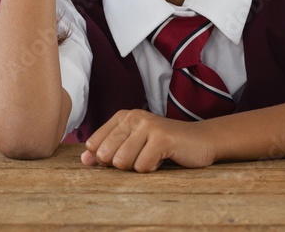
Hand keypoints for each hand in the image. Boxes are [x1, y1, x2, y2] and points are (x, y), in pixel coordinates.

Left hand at [80, 109, 216, 171]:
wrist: (200, 141)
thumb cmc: (164, 145)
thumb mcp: (132, 145)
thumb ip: (107, 150)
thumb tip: (84, 160)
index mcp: (123, 116)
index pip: (94, 145)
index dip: (106, 158)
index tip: (127, 153)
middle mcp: (133, 116)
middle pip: (106, 155)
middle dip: (123, 164)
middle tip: (142, 155)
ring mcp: (148, 125)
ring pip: (122, 162)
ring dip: (139, 166)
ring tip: (153, 156)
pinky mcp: (161, 137)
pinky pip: (142, 166)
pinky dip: (153, 169)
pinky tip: (163, 157)